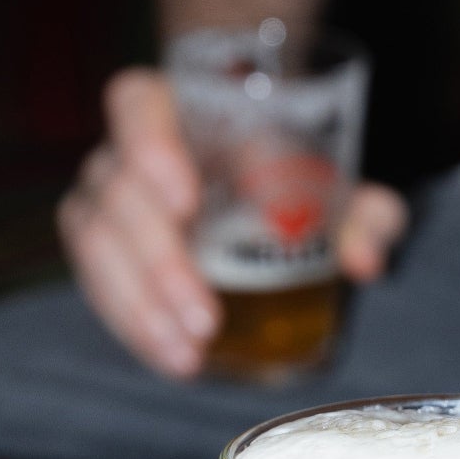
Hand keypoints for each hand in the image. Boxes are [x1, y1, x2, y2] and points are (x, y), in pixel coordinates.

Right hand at [58, 66, 408, 377]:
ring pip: (95, 246)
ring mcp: (105, 202)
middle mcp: (126, 150)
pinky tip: (172, 356)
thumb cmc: (291, 174)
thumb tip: (364, 259)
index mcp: (178, 109)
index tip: (187, 201)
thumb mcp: (340, 188)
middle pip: (116, 193)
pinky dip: (134, 326)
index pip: (135, 102)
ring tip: (189, 350)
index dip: (149, 146)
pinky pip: (99, 286)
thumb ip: (364, 213)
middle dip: (158, 262)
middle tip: (205, 317)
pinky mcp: (103, 253)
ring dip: (140, 306)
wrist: (251, 188)